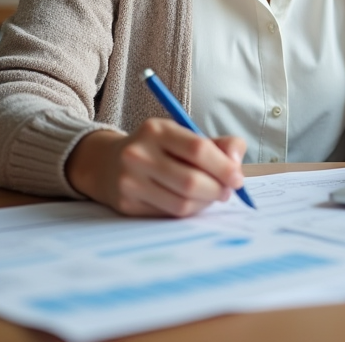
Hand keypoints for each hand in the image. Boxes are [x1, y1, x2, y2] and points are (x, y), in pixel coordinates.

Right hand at [65, 121, 247, 217]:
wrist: (106, 163)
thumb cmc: (157, 149)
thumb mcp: (182, 135)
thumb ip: (217, 145)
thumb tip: (236, 162)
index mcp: (157, 130)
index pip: (198, 149)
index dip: (224, 167)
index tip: (238, 178)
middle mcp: (139, 154)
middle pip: (191, 181)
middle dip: (217, 190)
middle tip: (227, 191)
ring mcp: (130, 181)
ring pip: (181, 203)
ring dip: (205, 203)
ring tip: (210, 196)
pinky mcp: (127, 205)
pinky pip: (168, 214)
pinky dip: (188, 211)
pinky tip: (191, 202)